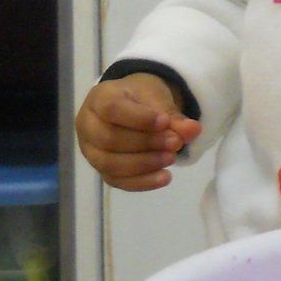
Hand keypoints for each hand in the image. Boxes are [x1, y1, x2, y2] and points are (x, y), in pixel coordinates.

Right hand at [75, 73, 201, 190]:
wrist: (134, 105)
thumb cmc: (142, 98)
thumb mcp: (159, 98)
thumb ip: (174, 116)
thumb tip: (193, 131)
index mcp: (99, 98)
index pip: (112, 109)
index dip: (139, 118)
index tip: (165, 121)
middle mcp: (87, 125)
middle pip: (110, 139)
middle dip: (146, 143)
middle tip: (175, 143)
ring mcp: (90, 150)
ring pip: (110, 164)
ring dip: (144, 164)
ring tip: (172, 158)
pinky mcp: (100, 169)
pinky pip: (116, 181)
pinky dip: (142, 182)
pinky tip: (165, 177)